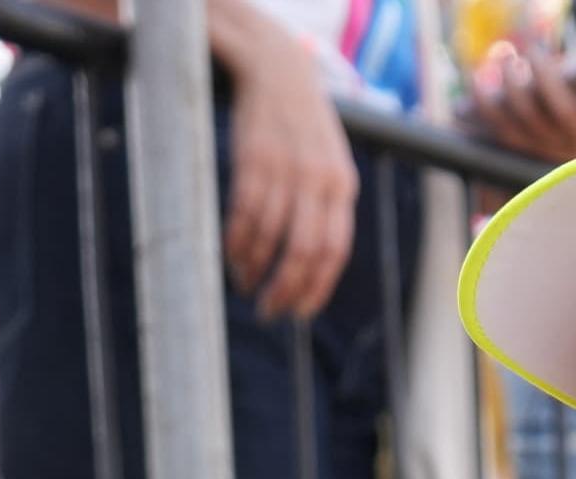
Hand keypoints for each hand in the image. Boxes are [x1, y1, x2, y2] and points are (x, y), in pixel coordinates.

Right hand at [223, 31, 358, 318]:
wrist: (277, 69)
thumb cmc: (302, 125)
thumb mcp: (327, 162)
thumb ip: (325, 205)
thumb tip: (312, 262)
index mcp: (343, 185)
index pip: (335, 251)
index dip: (316, 288)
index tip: (299, 312)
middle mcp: (319, 180)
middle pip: (304, 251)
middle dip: (285, 289)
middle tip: (268, 310)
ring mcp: (286, 168)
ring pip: (270, 236)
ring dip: (254, 268)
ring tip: (245, 283)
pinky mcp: (254, 159)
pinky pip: (244, 213)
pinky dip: (236, 242)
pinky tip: (232, 256)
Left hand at [463, 38, 575, 163]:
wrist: (556, 174)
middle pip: (562, 112)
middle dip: (547, 78)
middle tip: (535, 52)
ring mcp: (543, 147)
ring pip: (526, 117)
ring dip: (512, 86)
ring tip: (507, 58)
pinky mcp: (513, 146)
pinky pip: (496, 123)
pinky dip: (484, 99)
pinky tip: (479, 75)